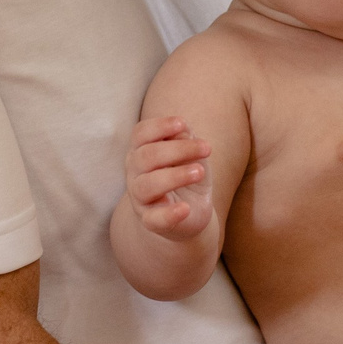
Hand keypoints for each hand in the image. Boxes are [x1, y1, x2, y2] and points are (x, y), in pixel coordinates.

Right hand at [126, 114, 212, 237]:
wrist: (188, 213)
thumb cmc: (186, 175)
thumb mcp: (192, 154)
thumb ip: (185, 140)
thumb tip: (183, 131)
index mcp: (141, 151)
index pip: (140, 134)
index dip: (159, 126)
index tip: (183, 123)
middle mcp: (135, 173)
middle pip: (146, 156)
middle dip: (178, 149)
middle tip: (207, 148)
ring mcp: (140, 198)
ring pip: (147, 185)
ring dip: (176, 176)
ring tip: (200, 171)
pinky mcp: (150, 220)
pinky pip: (153, 218)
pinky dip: (169, 213)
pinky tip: (185, 208)